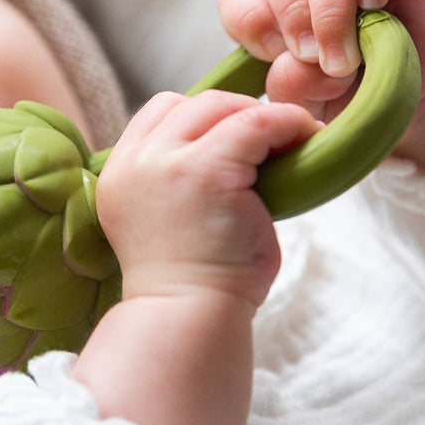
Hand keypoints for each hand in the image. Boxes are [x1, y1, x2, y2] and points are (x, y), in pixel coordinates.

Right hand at [96, 90, 319, 309]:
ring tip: (289, 138)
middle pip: (186, 104)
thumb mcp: (167, 220)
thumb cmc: (190, 283)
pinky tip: (304, 137)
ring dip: (257, 116)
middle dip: (232, 113)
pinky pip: (256, 123)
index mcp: (119, 174)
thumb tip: (235, 149)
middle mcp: (135, 163)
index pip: (157, 115)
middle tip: (269, 138)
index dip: (199, 118)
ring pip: (218, 106)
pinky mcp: (208, 170)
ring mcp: (167, 164)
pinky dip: (286, 123)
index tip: (233, 138)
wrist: (188, 319)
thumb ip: (180, 181)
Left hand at [218, 0, 424, 170]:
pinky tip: (374, 3)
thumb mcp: (311, 107)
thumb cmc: (350, 103)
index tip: (273, 56)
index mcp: (271, 18)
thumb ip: (293, 87)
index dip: (250, 22)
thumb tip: (298, 63)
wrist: (414, 103)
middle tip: (313, 61)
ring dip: (332, 12)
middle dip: (293, 18)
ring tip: (348, 59)